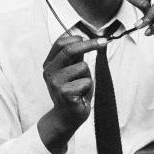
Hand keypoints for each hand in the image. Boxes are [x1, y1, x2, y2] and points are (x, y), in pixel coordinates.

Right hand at [38, 33, 107, 152]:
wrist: (67, 116)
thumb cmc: (73, 91)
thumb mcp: (73, 70)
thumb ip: (77, 56)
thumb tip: (90, 39)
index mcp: (50, 63)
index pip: (61, 43)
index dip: (78, 37)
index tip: (95, 37)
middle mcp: (49, 71)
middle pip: (69, 50)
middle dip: (90, 44)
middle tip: (105, 41)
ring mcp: (55, 82)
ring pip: (82, 66)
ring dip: (88, 75)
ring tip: (81, 86)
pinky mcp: (64, 93)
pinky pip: (86, 81)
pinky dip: (89, 87)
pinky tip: (81, 95)